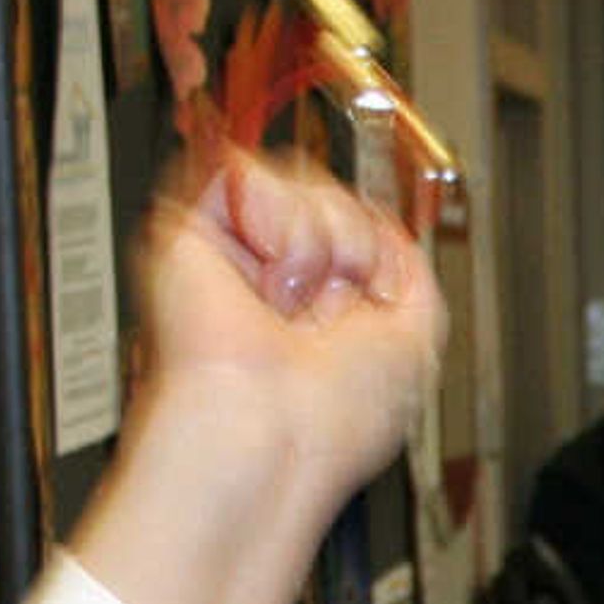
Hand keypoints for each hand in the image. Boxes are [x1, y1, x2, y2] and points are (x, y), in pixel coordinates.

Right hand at [85, 150, 444, 603]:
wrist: (268, 433)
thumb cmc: (334, 418)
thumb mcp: (416, 341)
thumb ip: (410, 272)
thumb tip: (393, 224)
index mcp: (324, 303)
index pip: (356, 223)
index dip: (376, 241)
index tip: (375, 284)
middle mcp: (276, 276)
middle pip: (332, 194)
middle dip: (353, 241)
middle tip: (334, 302)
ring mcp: (235, 252)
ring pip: (297, 177)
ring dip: (318, 237)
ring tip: (293, 299)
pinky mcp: (188, 230)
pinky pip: (244, 171)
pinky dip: (276, 218)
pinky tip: (269, 279)